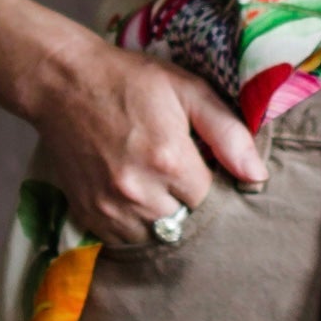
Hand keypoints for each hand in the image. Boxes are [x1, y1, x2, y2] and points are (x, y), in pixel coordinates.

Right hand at [25, 24, 265, 245]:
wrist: (62, 81)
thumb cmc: (130, 80)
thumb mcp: (187, 90)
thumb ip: (228, 132)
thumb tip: (258, 177)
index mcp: (169, 160)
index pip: (211, 200)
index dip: (212, 184)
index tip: (204, 166)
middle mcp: (138, 190)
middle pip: (184, 223)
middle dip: (188, 204)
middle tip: (179, 177)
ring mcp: (109, 206)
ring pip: (154, 237)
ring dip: (162, 219)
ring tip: (157, 187)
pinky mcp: (86, 212)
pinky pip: (122, 240)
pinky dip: (133, 226)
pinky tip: (134, 197)